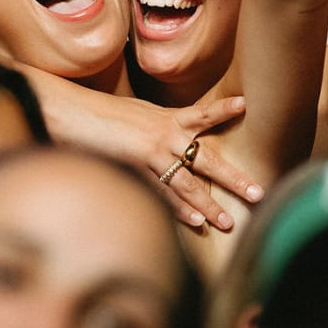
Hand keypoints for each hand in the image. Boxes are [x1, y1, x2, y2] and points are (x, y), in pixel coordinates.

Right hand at [104, 95, 257, 229]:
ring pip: (187, 184)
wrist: (70, 113)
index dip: (223, 109)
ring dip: (209, 205)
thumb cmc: (100, 112)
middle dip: (233, 178)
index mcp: (166, 117)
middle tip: (257, 193)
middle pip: (206, 159)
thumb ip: (159, 122)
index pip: (201, 113)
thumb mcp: (137, 111)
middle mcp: (164, 135)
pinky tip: (196, 223)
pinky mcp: (134, 170)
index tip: (244, 104)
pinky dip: (179, 210)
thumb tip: (174, 132)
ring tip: (227, 222)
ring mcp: (150, 155)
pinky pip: (162, 194)